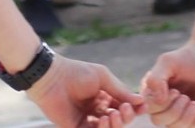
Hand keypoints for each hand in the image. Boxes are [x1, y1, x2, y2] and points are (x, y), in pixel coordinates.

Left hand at [26, 53, 142, 126]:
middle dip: (125, 118)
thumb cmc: (77, 73)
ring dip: (114, 125)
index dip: (134, 109)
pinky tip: (102, 120)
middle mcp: (98, 110)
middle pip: (119, 120)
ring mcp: (88, 120)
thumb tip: (140, 100)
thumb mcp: (103, 77)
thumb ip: (120, 91)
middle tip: (122, 111)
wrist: (52, 78)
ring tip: (111, 115)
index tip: (142, 108)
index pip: (123, 106)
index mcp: (104, 96)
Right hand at [141, 41, 194, 125]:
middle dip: (175, 110)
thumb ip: (156, 78)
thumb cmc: (188, 58)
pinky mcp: (192, 118)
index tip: (175, 90)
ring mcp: (177, 112)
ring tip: (194, 102)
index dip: (162, 104)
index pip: (149, 108)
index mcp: (152, 89)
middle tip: (185, 96)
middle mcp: (161, 103)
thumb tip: (158, 101)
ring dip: (188, 115)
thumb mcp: (168, 62)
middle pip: (159, 121)